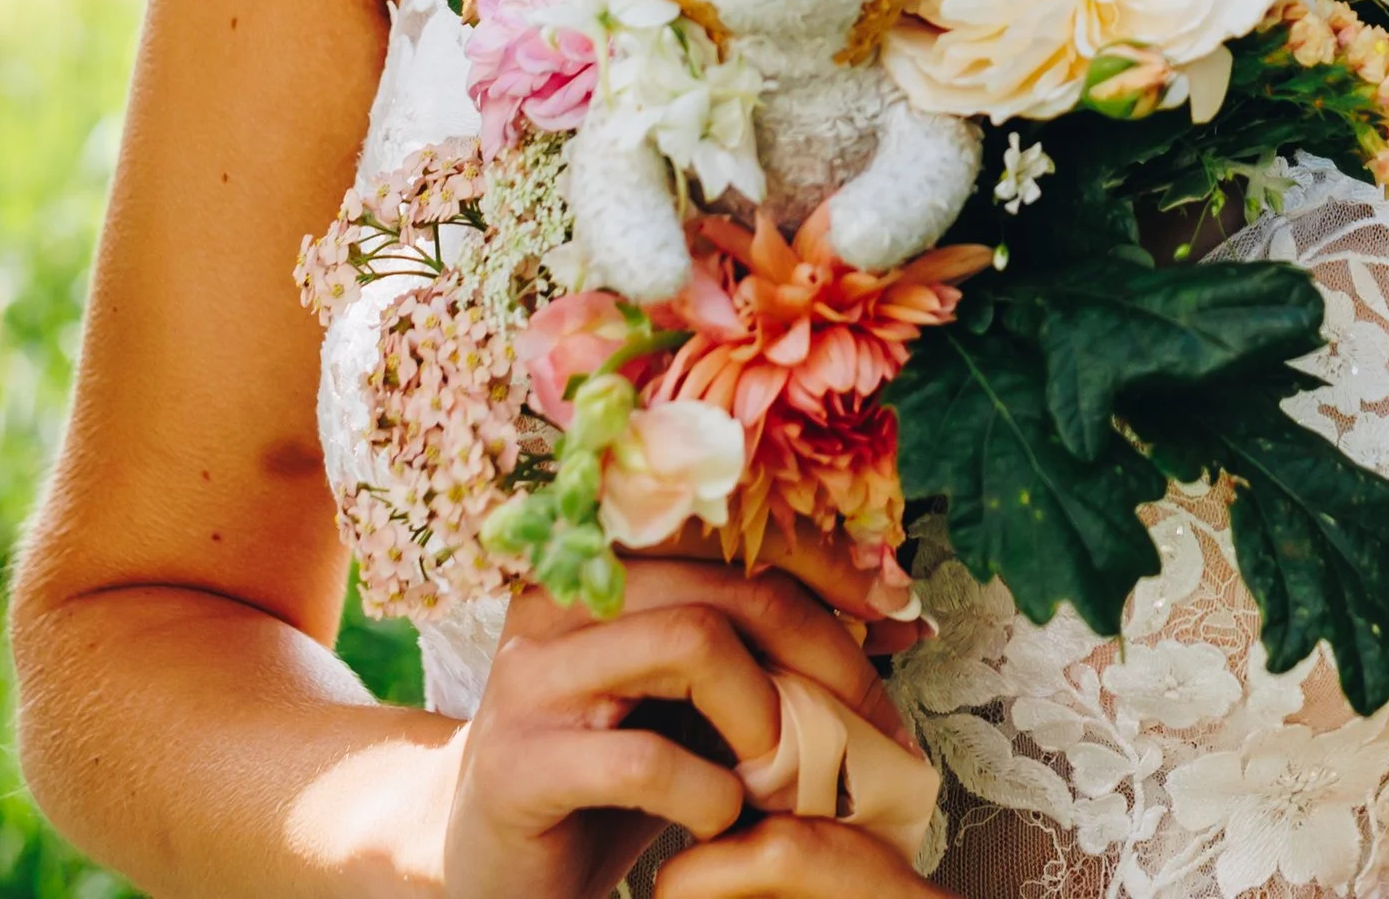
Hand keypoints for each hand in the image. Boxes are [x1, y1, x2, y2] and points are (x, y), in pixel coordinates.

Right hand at [443, 559, 900, 898]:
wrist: (486, 869)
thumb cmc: (608, 775)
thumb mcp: (694, 702)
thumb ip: (769, 653)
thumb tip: (902, 616)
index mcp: (601, 561)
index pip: (732, 523)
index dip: (825, 559)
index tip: (896, 611)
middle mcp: (561, 596)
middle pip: (726, 583)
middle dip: (822, 651)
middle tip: (871, 729)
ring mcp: (530, 676)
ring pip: (689, 641)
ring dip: (764, 717)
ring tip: (783, 776)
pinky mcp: (516, 764)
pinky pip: (641, 759)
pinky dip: (706, 795)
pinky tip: (717, 824)